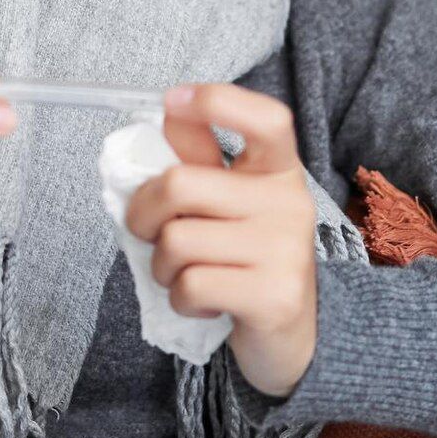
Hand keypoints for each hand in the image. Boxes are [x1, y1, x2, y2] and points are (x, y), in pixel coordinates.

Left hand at [123, 82, 318, 397]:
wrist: (293, 337)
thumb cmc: (248, 259)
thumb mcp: (229, 202)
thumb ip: (199, 158)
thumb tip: (167, 111)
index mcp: (279, 170)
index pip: (267, 119)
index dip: (217, 101)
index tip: (173, 100)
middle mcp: (290, 203)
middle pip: (179, 184)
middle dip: (143, 214)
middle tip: (150, 233)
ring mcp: (286, 250)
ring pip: (176, 241)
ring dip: (162, 266)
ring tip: (185, 274)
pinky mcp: (274, 297)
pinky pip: (191, 286)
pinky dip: (180, 299)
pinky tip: (204, 302)